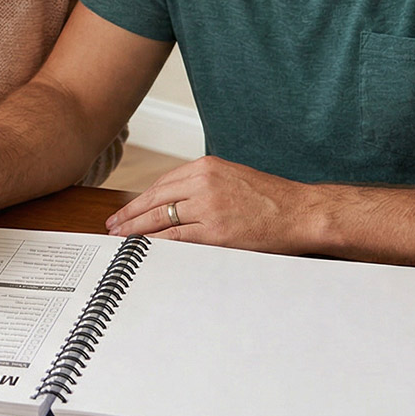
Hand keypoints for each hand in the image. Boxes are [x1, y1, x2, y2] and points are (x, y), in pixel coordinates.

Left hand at [103, 156, 321, 252]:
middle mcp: (204, 182)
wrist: (301, 212)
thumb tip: (172, 203)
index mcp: (207, 166)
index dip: (139, 200)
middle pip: (155, 200)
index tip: (125, 211)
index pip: (162, 184)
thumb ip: (203, 186)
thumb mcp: (232, 178)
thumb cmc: (271, 199)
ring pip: (160, 219)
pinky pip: (176, 239)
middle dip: (130, 215)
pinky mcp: (216, 232)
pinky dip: (156, 244)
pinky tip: (145, 249)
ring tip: (123, 240)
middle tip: (113, 227)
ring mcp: (209, 207)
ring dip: (137, 231)